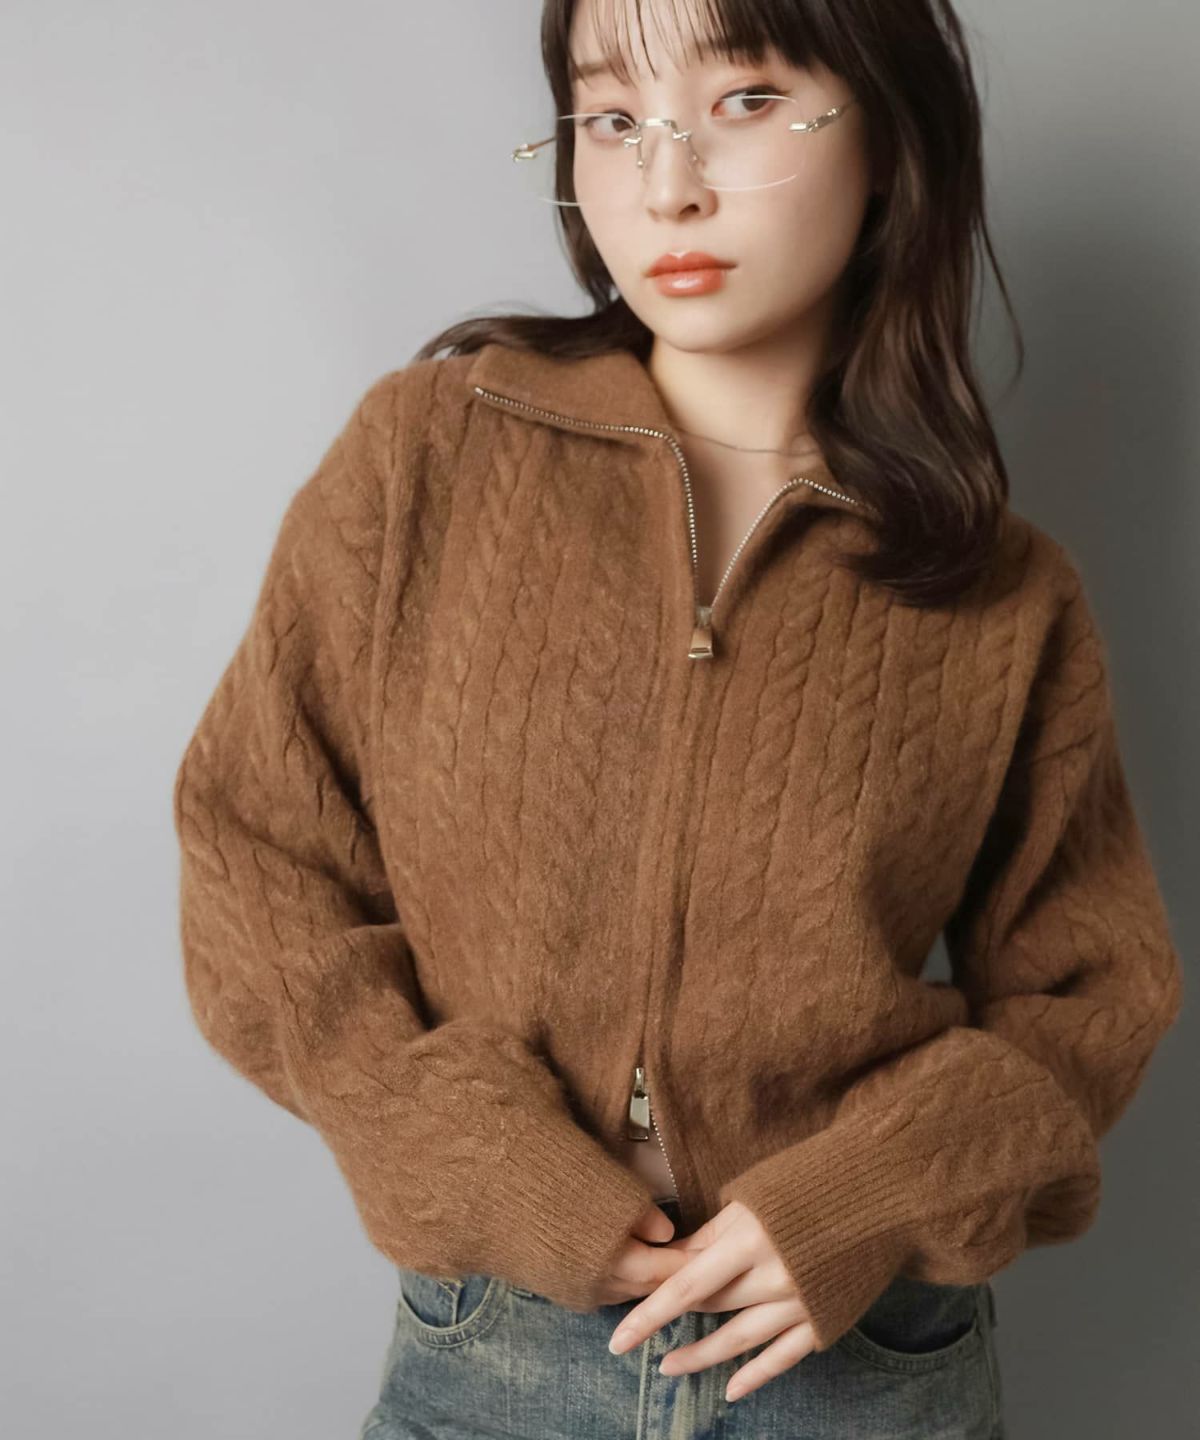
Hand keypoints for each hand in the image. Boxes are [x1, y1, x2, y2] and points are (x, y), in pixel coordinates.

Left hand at [606, 1200, 815, 1402]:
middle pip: (713, 1308)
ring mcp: (801, 1303)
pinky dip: (756, 1375)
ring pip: (740, 1340)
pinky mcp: (822, 1319)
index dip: (650, 1315)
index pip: (688, 1286)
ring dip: (702, 1356)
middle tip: (637, 1335)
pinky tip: (730, 1389)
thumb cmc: (807, 1185)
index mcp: (752, 1240)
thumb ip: (712, 1235)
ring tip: (668, 1368)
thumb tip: (673, 1261)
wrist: (877, 1194)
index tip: (618, 1338)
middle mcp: (775, 1277)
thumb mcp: (752, 1199)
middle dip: (673, 1322)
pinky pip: (783, 1356)